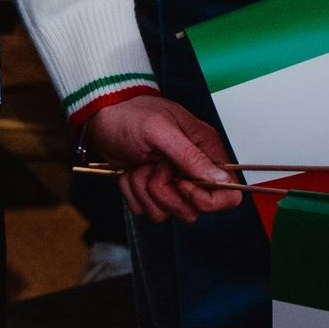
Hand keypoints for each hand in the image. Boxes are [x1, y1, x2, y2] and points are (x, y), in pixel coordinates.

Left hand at [78, 95, 242, 222]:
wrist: (101, 117)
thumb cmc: (130, 115)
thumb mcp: (160, 130)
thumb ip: (191, 156)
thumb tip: (221, 179)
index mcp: (205, 150)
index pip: (227, 192)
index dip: (205, 198)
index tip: (181, 183)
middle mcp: (192, 169)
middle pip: (193, 209)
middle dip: (165, 192)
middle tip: (153, 165)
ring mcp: (172, 182)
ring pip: (167, 213)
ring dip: (144, 190)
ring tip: (138, 163)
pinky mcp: (151, 190)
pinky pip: (146, 210)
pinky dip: (132, 192)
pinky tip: (130, 170)